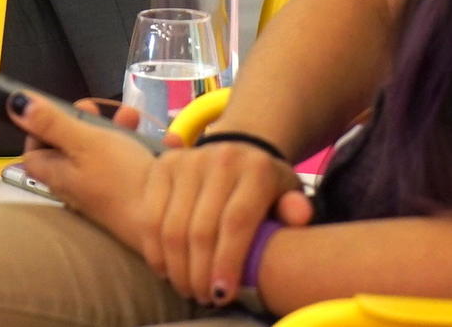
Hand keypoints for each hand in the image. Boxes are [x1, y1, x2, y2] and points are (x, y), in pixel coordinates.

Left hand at [12, 96, 159, 249]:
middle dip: (86, 120)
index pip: (34, 151)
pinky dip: (144, 147)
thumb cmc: (118, 179)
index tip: (56, 109)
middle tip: (97, 106)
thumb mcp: (83, 142)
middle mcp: (76, 184)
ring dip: (118, 128)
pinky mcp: (131, 191)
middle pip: (71, 146)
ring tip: (133, 116)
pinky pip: (133, 162)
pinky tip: (164, 140)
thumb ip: (51, 122)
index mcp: (57, 173)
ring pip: (105, 150)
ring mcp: (104, 189)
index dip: (40, 127)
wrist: (164, 223)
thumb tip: (12, 103)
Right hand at [139, 133, 313, 306]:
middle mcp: (221, 158)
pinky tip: (165, 271)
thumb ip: (294, 209)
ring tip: (188, 289)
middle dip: (200, 273)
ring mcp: (188, 160)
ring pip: (173, 227)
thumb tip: (299, 216)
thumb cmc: (265, 188)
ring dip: (177, 268)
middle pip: (202, 229)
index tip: (223, 296)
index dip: (227, 262)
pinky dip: (155, 251)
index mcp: (256, 169)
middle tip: (205, 299)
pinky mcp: (163, 165)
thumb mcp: (287, 196)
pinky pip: (151, 217)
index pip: (237, 221)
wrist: (236, 152)